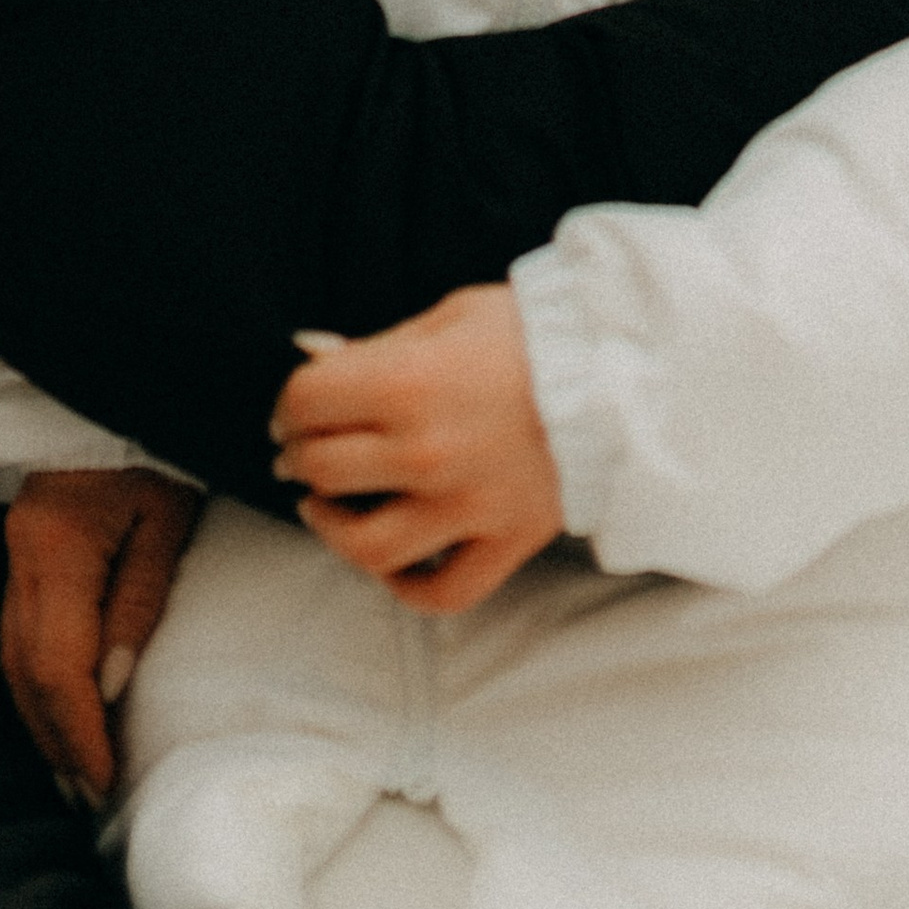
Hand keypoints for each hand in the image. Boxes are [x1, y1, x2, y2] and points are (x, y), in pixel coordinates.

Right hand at [0, 466, 198, 801]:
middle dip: (56, 739)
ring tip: (73, 772)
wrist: (118, 386)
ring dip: (41, 720)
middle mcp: (23, 559)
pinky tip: (57, 713)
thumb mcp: (165, 520)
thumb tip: (112, 686)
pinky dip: (36, 685)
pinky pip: (17, 637)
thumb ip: (138, 600)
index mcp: (58, 549)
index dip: (76, 730)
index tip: (102, 779)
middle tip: (88, 796)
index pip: (56, 664)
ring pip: (13, 659)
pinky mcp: (21, 556)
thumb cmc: (153, 450)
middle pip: (25, 671)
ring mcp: (14, 557)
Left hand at [271, 282, 563, 615]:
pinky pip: (439, 592)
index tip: (292, 408)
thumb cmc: (530, 331)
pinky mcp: (503, 542)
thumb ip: (379, 348)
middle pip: (321, 472)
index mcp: (407, 382)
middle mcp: (427, 452)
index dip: (287, 405)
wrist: (621, 367)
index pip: (307, 403)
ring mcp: (465, 508)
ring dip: (330, 526)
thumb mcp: (447, 316)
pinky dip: (405, 585)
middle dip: (299, 458)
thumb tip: (316, 363)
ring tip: (325, 506)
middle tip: (301, 450)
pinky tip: (391, 557)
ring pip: (364, 547)